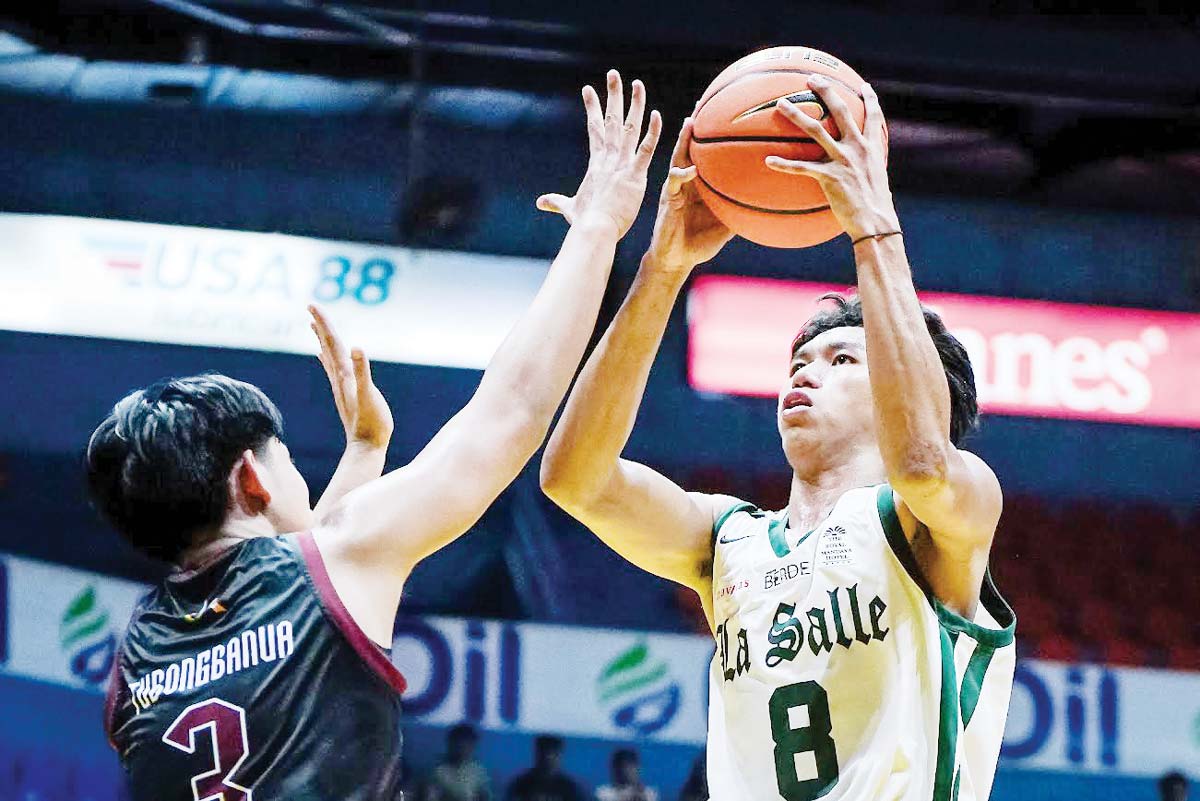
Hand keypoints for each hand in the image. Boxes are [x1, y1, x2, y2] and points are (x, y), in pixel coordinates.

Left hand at [308, 305, 392, 449]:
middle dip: (320, 324)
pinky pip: (333, 370)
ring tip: (314, 325)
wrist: (366, 447)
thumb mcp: (369, 395)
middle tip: (311, 306)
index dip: (324, 322)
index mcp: (344, 373)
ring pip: (329, 356)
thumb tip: (358, 348)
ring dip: (322, 339)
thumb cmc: (371, 423)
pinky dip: (328, 358)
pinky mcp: (346, 393)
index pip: (332, 342)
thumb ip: (363, 372)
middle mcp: (339, 377)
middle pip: (327, 345)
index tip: (312, 304)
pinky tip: (324, 356)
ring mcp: (341, 386)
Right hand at [537, 70, 662, 236]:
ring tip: (637, 83)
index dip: (592, 108)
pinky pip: (645, 150)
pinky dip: (652, 132)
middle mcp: (607, 158)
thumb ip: (556, 202)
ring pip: (630, 128)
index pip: (594, 129)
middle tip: (614, 74)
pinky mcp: (634, 176)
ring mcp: (620, 165)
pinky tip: (657, 114)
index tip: (588, 88)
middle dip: (612, 96)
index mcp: (596, 163)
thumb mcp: (569, 208)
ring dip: (635, 105)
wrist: (592, 231)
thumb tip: (540, 202)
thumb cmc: (584, 223)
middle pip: (610, 120)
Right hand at [643, 116, 733, 273]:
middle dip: (697, 124)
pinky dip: (681, 175)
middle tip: (706, 101)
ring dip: (683, 140)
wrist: (677, 259)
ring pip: (679, 157)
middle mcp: (687, 180)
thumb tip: (771, 207)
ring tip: (690, 122)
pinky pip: (673, 182)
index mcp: (701, 183)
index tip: (728, 112)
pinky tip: (690, 169)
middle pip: (692, 146)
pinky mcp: (668, 199)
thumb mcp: (728, 225)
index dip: (714, 134)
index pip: (708, 152)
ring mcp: (676, 187)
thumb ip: (743, 212)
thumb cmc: (700, 242)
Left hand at [764, 76, 898, 241]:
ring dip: (796, 115)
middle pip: (841, 110)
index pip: (874, 116)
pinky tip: (768, 161)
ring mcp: (843, 160)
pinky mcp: (829, 177)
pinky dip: (784, 164)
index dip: (870, 99)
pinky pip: (802, 167)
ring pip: (816, 131)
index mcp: (872, 147)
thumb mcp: (876, 181)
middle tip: (811, 77)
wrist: (875, 222)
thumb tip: (858, 170)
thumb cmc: (875, 207)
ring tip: (781, 104)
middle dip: (826, 90)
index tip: (864, 86)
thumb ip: (866, 168)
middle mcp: (858, 147)